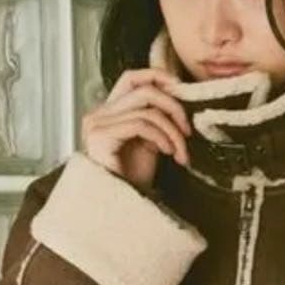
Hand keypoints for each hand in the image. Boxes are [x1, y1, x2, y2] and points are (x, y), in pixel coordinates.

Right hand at [80, 67, 191, 189]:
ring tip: (180, 151)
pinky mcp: (101, 136)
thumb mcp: (150, 140)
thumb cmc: (135, 179)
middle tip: (187, 129)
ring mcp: (96, 124)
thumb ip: (155, 117)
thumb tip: (177, 94)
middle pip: (143, 89)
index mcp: (108, 111)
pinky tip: (169, 153)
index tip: (182, 88)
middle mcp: (98, 114)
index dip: (158, 76)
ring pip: (147, 109)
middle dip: (173, 107)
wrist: (124, 208)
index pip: (132, 78)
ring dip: (172, 131)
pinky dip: (162, 137)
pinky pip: (141, 124)